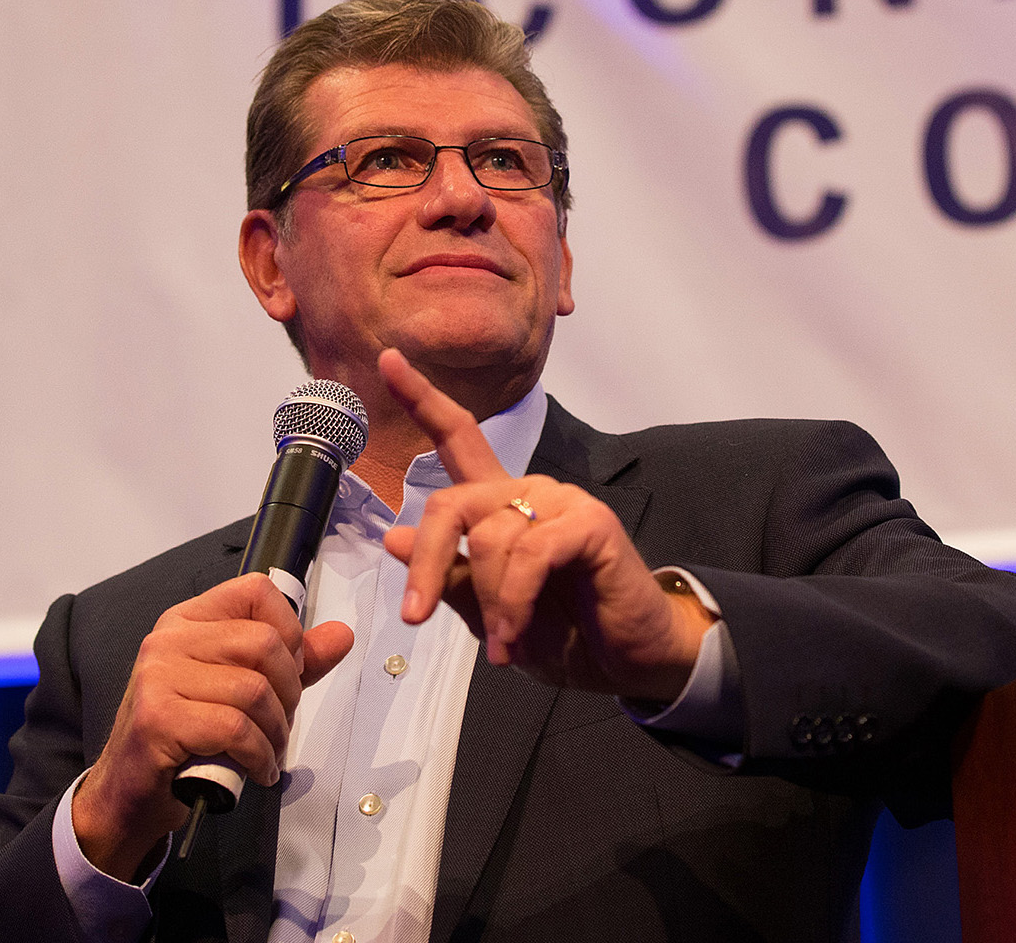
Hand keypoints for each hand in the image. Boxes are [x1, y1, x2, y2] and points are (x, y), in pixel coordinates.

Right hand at [72, 573, 353, 879]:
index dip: (290, 630)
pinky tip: (257, 769)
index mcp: (189, 620)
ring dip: (277, 731)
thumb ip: (293, 661)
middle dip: (289, 691)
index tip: (291, 669)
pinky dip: (259, 755)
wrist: (130, 792)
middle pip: (264, 643)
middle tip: (281, 722)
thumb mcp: (243, 690)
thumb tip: (342, 634)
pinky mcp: (157, 719)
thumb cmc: (187, 737)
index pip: (257, 591)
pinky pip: (234, 729)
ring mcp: (157, 677)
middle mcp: (169, 640)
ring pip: (254, 690)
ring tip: (270, 751)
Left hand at [378, 348, 712, 702]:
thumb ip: (449, 576)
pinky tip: (516, 636)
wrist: (627, 657)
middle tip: (415, 616)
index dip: (422, 399)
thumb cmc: (564, 631)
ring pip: (488, 538)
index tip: (388, 359)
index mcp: (500, 504)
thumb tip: (393, 538)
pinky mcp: (590, 522)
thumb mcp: (490, 613)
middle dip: (426, 562)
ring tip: (502, 645)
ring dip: (488, 603)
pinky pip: (531, 554)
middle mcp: (527, 490)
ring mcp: (560, 501)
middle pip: (451, 503)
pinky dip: (515, 601)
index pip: (457, 438)